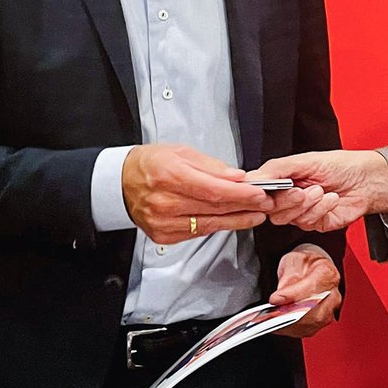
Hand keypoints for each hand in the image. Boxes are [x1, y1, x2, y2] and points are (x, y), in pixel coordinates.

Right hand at [121, 144, 270, 244]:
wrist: (122, 182)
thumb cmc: (151, 163)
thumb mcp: (181, 152)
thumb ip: (212, 166)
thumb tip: (237, 176)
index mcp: (169, 176)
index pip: (213, 190)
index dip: (240, 194)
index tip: (259, 193)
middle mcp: (165, 202)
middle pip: (214, 208)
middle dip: (244, 206)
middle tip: (265, 203)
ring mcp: (163, 222)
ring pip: (209, 224)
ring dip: (236, 220)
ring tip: (255, 215)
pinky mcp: (164, 236)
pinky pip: (197, 232)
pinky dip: (217, 226)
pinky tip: (232, 221)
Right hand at [247, 150, 387, 231]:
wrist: (368, 181)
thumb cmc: (342, 166)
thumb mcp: (307, 160)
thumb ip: (278, 168)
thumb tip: (253, 177)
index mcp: (283, 179)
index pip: (259, 190)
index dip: (259, 194)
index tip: (265, 192)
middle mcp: (289, 197)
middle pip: (270, 209)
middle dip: (286, 200)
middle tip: (301, 190)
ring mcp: (301, 211)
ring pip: (285, 219)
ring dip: (305, 205)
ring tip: (320, 191)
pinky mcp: (314, 223)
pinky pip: (306, 223)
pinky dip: (319, 210)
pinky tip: (330, 199)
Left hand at [270, 245, 341, 337]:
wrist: (312, 269)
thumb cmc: (304, 264)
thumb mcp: (292, 261)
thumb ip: (287, 278)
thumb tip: (280, 298)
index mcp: (326, 273)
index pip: (310, 287)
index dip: (291, 295)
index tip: (274, 299)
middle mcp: (333, 293)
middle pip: (313, 310)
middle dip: (289, 314)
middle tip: (271, 313)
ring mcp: (330, 309)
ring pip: (311, 323)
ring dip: (289, 325)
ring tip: (272, 320)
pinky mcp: (324, 321)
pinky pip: (308, 330)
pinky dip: (292, 329)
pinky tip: (280, 325)